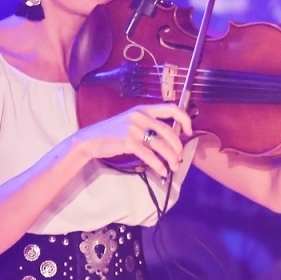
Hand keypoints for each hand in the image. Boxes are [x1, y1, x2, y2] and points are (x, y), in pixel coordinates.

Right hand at [75, 103, 192, 178]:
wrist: (91, 139)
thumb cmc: (114, 132)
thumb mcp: (133, 121)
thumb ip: (150, 124)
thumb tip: (172, 137)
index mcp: (144, 109)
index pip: (172, 108)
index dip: (185, 119)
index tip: (189, 132)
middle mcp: (140, 116)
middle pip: (169, 131)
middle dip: (178, 147)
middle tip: (179, 158)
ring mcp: (133, 128)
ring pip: (161, 144)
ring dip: (171, 158)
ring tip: (174, 167)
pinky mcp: (127, 142)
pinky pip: (149, 155)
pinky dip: (158, 165)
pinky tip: (161, 171)